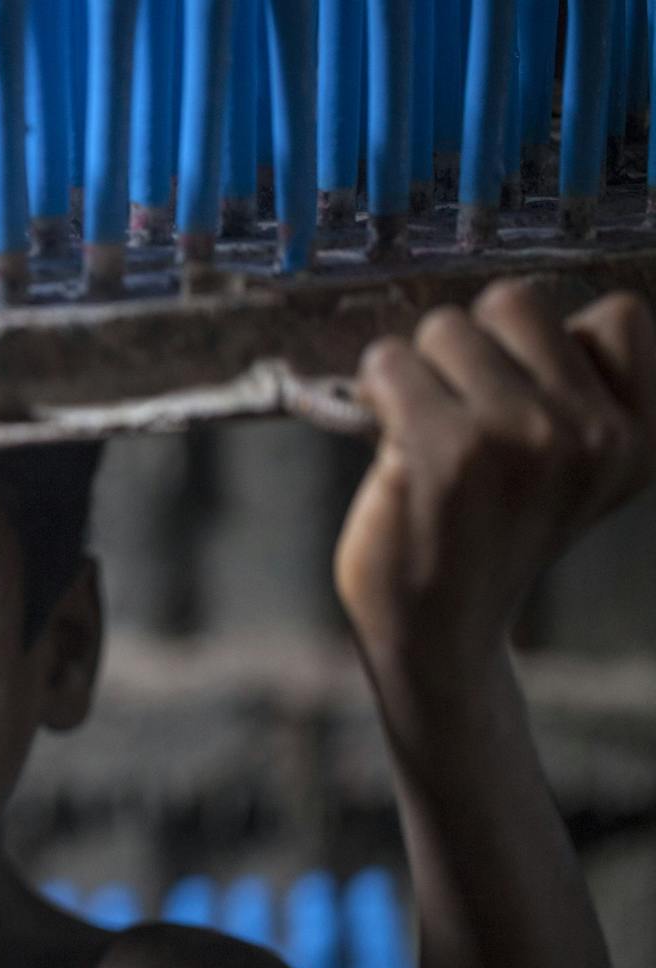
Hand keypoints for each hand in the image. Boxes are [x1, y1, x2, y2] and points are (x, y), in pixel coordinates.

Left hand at [335, 279, 655, 685]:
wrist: (437, 628)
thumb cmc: (485, 535)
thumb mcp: (571, 470)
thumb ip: (570, 393)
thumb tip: (503, 317)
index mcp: (637, 436)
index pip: (618, 318)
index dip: (549, 343)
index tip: (521, 390)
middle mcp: (591, 434)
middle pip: (517, 303)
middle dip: (471, 344)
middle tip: (454, 407)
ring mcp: (518, 437)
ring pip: (445, 327)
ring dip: (416, 368)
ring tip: (420, 429)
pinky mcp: (442, 449)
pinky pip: (388, 362)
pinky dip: (373, 390)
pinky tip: (386, 438)